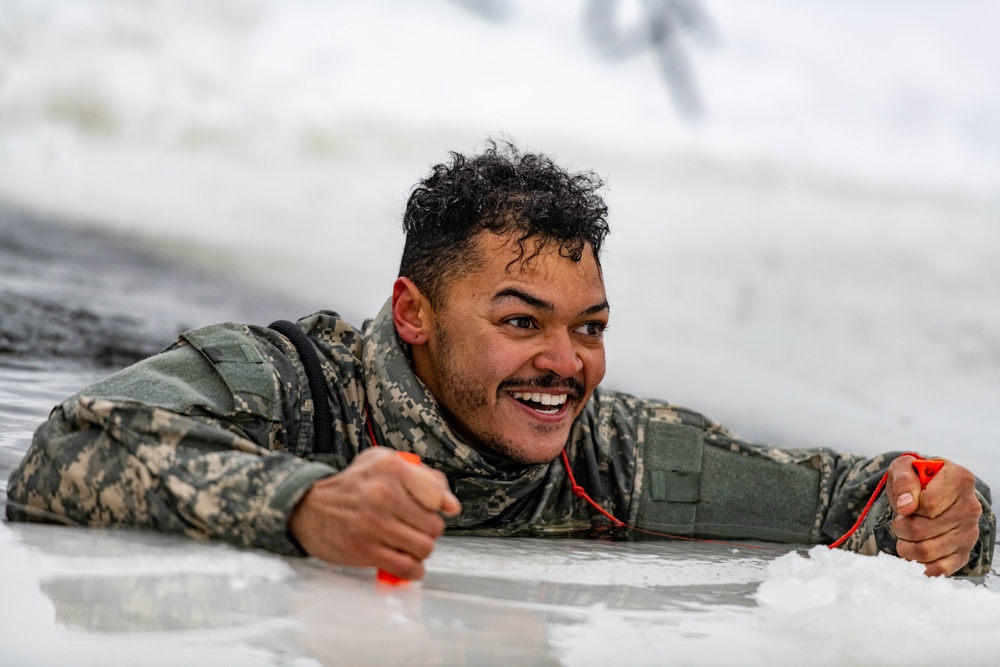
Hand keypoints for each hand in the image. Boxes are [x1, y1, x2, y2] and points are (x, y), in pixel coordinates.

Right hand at [289, 448, 461, 579]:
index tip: (431, 509)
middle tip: (415, 528)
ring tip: (409, 545)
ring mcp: (374, 524)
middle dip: (429, 530)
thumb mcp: (384, 463)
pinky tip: (407, 563)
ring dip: (421, 550)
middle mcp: (384, 494)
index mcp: (391, 468)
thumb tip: (452, 506)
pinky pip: (407, 568)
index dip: (440, 505)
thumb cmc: (353, 485)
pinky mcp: (365, 551)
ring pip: (424, 548)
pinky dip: (413, 570)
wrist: (307, 507)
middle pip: (434, 525)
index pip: (437, 494)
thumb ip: (423, 477)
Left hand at [887, 455, 981, 575]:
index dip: (908, 505)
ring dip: (906, 545)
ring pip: (927, 550)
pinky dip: (920, 565)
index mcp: (960, 480)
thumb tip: (906, 505)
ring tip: (905, 535)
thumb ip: (903, 480)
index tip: (905, 502)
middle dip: (901, 526)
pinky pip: (941, 569)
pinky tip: (913, 554)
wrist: (927, 491)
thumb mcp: (904, 467)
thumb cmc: (916, 478)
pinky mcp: (964, 553)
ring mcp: (969, 532)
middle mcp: (970, 507)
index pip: (927, 504)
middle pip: (922, 529)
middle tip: (901, 520)